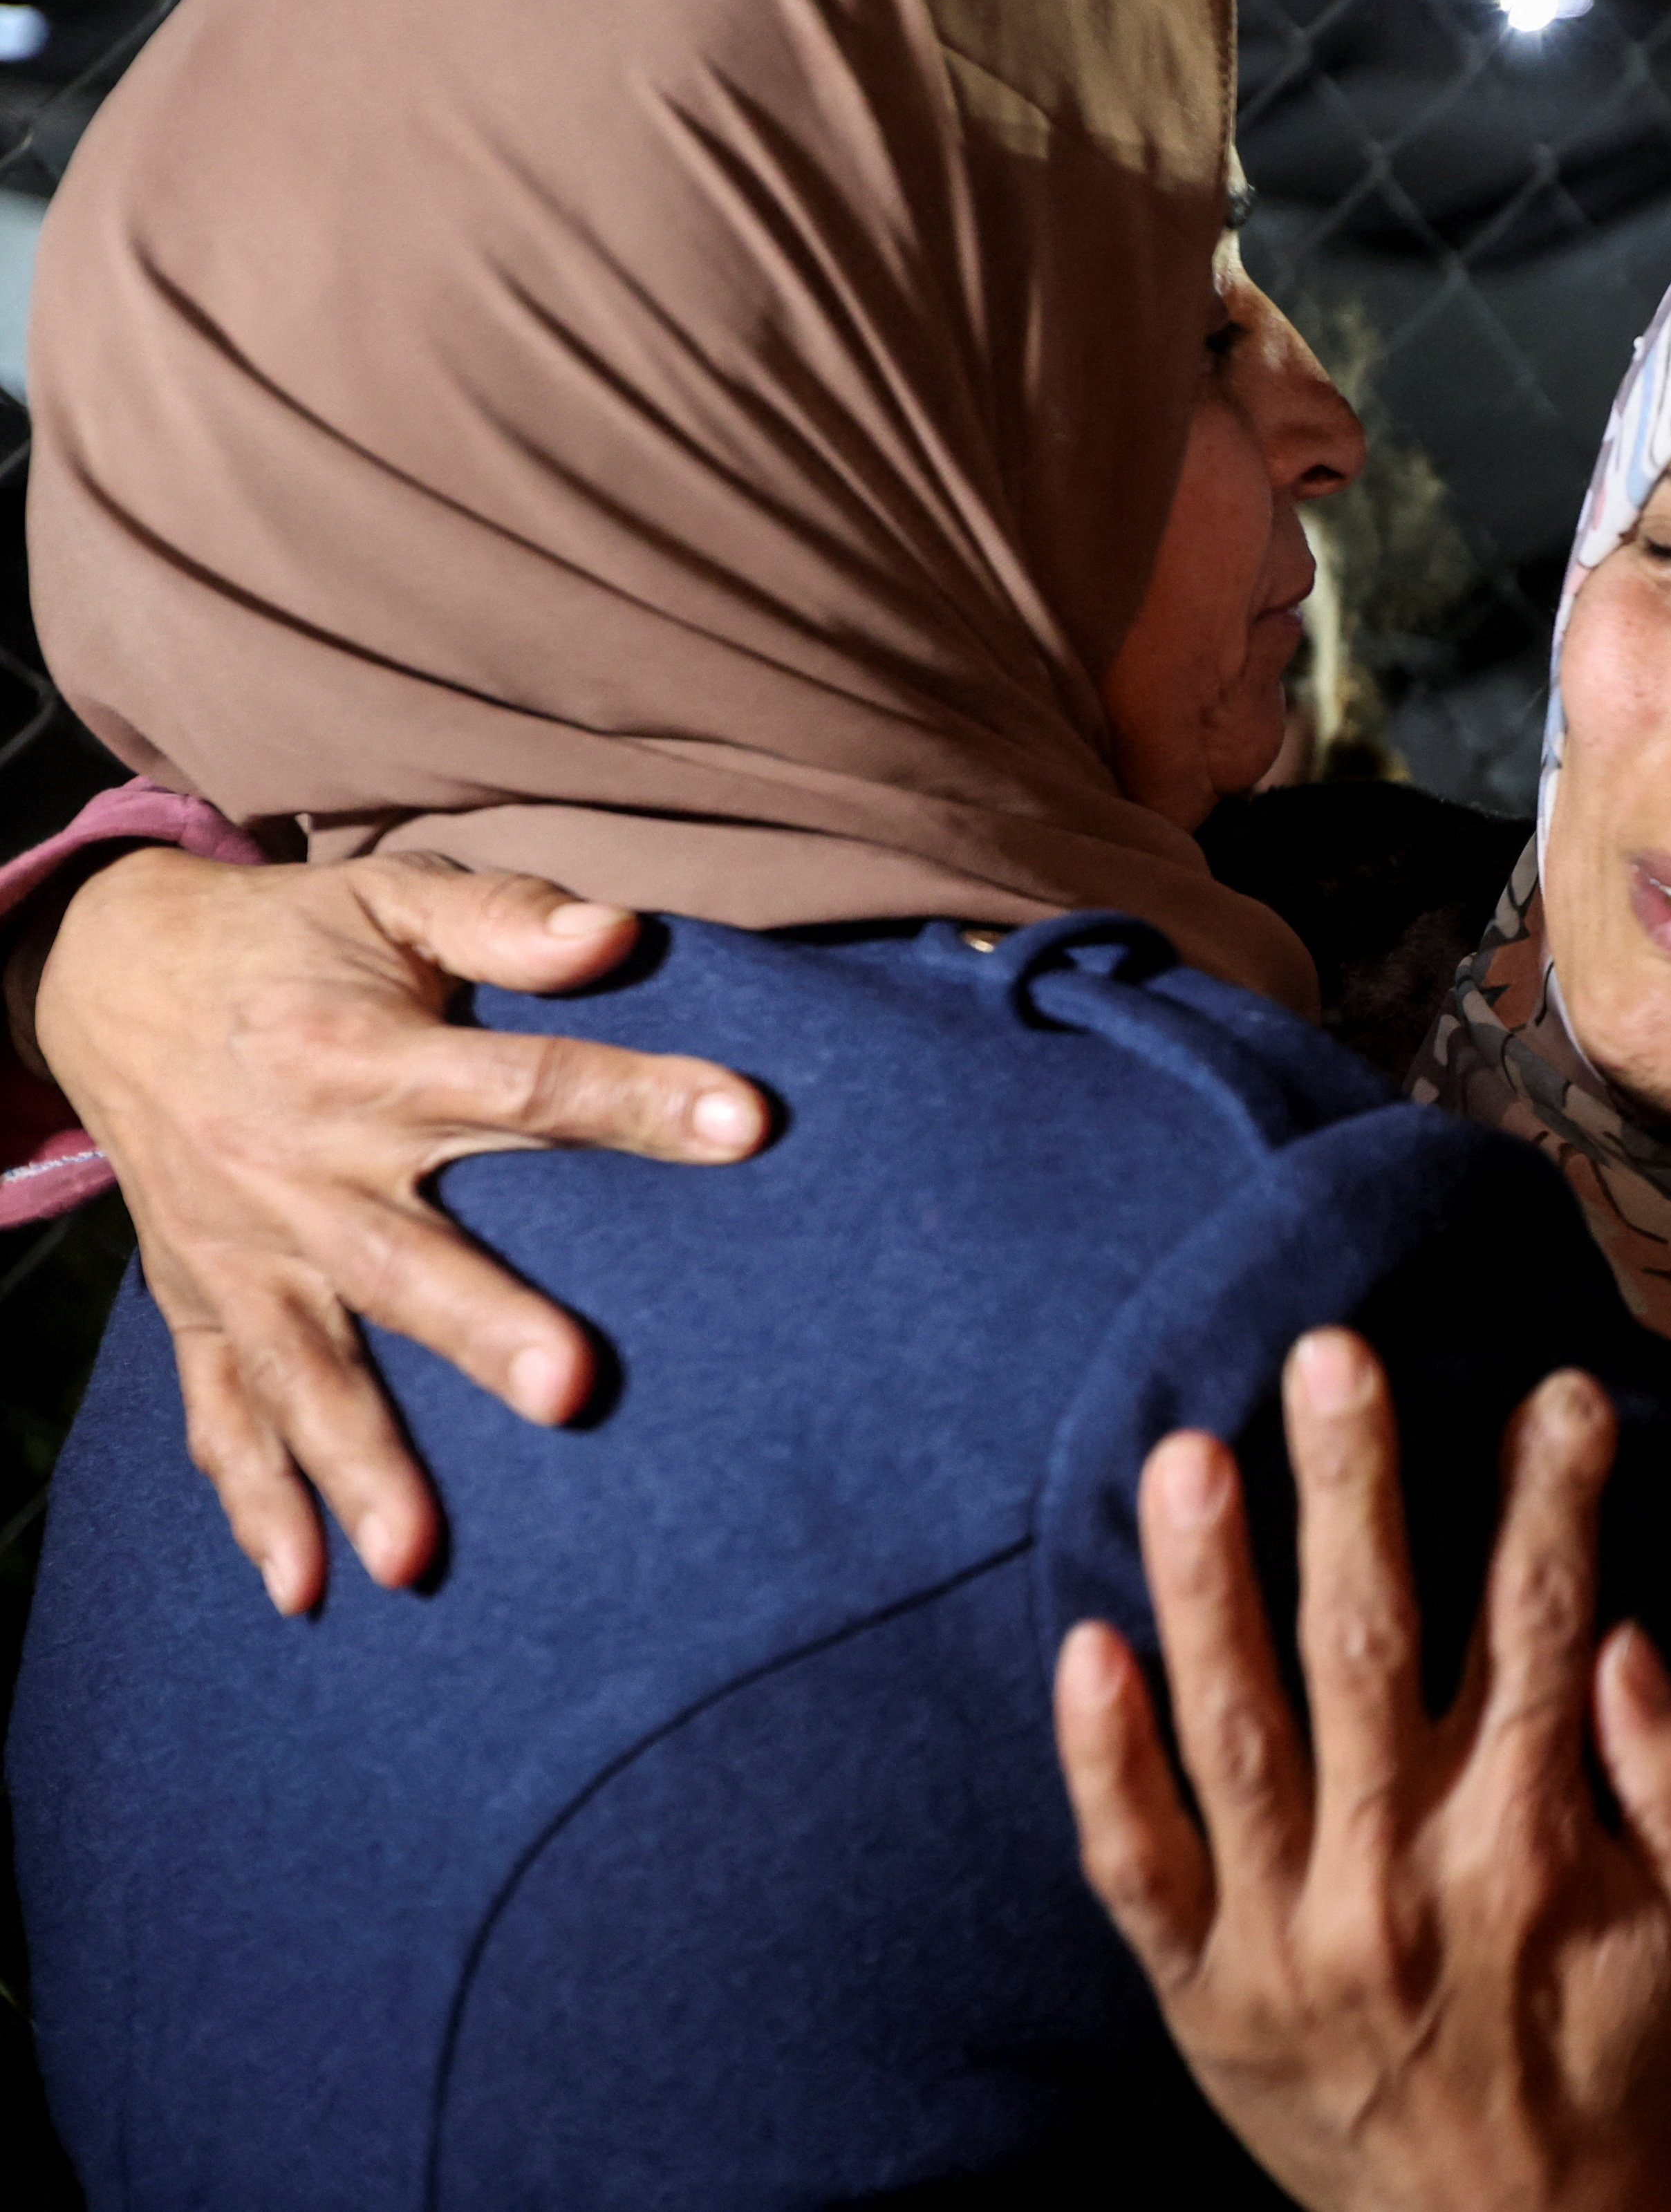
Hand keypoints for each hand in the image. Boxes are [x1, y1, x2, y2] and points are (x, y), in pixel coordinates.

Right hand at [30, 847, 768, 1611]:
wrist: (106, 972)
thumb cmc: (292, 937)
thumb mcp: (392, 896)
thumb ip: (505, 918)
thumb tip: (620, 932)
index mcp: (364, 1057)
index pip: (526, 1085)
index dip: (638, 1100)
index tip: (749, 1123)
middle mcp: (300, 1165)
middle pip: (407, 1259)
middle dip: (486, 1328)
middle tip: (573, 1391)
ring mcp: (244, 1248)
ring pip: (308, 1365)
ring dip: (361, 1463)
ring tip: (420, 1556)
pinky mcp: (202, 1299)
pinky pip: (221, 1409)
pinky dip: (252, 1500)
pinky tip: (302, 1589)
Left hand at [1055, 1332, 1670, 2211]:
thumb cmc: (1616, 2067)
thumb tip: (1629, 1637)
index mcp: (1527, 1844)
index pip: (1536, 1627)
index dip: (1549, 1501)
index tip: (1555, 1392)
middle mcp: (1397, 1871)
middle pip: (1366, 1645)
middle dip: (1352, 1489)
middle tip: (1328, 1357)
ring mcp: (1283, 1931)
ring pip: (1233, 1727)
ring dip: (1209, 1583)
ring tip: (1189, 1453)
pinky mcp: (1197, 1987)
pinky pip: (1134, 1863)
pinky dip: (1103, 1758)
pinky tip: (1084, 1648)